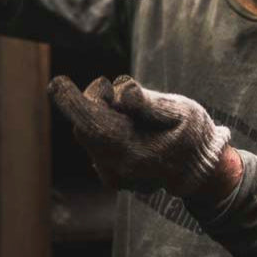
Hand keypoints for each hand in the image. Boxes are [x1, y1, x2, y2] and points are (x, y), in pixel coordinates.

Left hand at [48, 74, 231, 197]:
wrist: (200, 171)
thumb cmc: (192, 135)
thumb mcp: (181, 112)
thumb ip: (150, 103)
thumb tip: (123, 93)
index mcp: (133, 154)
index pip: (93, 125)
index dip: (73, 103)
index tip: (56, 83)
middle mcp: (115, 169)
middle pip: (87, 123)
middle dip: (97, 99)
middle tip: (120, 93)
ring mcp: (110, 173)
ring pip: (89, 130)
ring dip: (103, 112)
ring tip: (133, 115)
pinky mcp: (107, 171)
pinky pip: (95, 138)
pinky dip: (105, 124)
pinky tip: (130, 128)